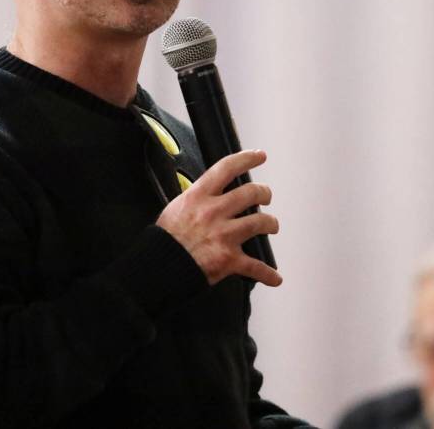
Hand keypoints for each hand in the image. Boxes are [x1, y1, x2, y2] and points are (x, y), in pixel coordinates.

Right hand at [156, 150, 280, 286]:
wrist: (159, 268)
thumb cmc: (165, 240)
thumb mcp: (176, 207)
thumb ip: (196, 198)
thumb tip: (210, 193)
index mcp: (198, 196)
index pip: (227, 168)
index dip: (247, 158)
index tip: (259, 156)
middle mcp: (214, 212)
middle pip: (251, 193)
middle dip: (264, 193)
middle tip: (265, 196)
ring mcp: (223, 235)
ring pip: (261, 222)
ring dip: (271, 224)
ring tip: (272, 225)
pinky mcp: (228, 259)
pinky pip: (255, 266)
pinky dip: (267, 274)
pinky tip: (274, 277)